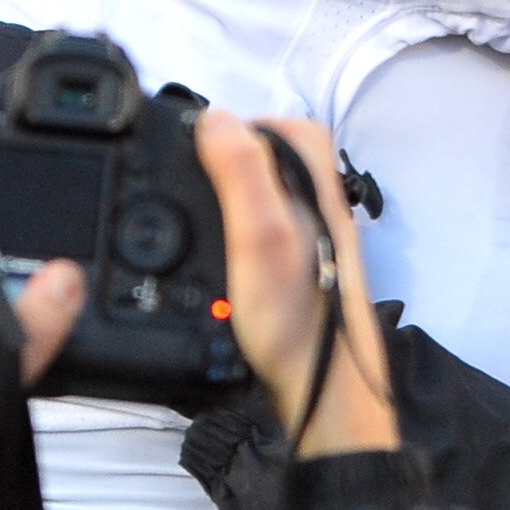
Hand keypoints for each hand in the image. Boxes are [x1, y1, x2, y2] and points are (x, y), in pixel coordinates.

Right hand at [201, 115, 395, 457]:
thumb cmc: (294, 318)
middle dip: (223, 166)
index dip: (229, 130)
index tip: (190, 157)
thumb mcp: (260, 236)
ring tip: (195, 228)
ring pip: (261, 195)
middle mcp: (319, 203)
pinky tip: (215, 261)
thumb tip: (214, 116)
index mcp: (315, 181)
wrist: (321, 393)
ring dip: (225, 203)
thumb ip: (241, 172)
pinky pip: (259, 231)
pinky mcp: (298, 270)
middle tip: (188, 195)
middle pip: (266, 156)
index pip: (274, 122)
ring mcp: (311, 238)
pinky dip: (232, 236)